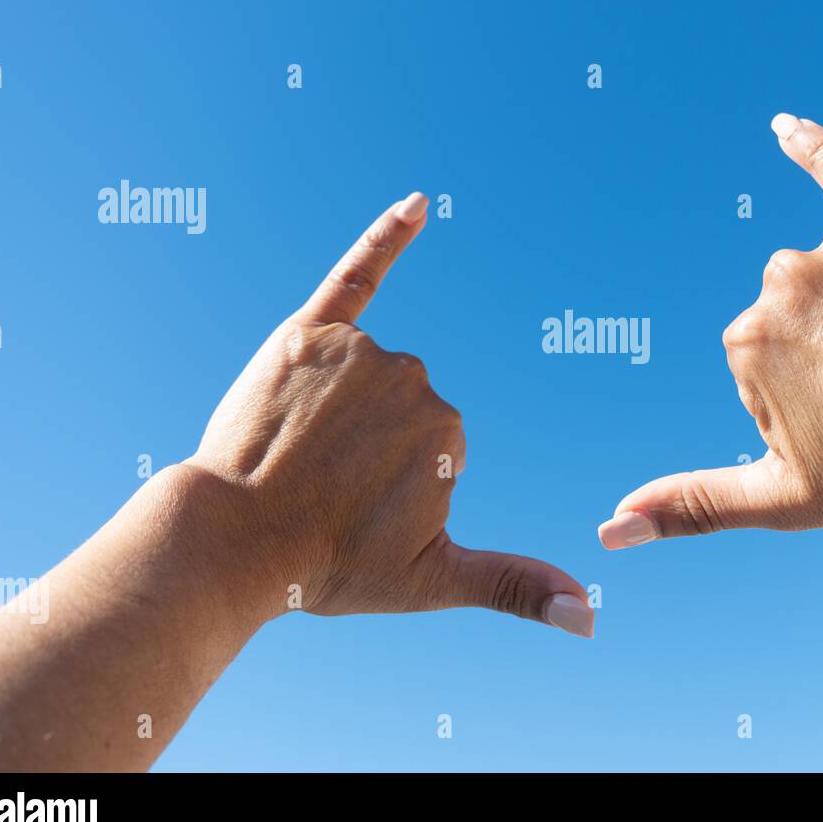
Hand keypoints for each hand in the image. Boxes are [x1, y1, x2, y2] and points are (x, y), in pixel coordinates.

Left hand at [187, 193, 593, 635]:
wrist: (231, 541)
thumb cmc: (328, 564)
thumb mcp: (432, 580)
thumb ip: (515, 587)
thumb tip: (591, 618)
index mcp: (448, 431)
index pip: (432, 448)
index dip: (391, 487)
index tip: (353, 512)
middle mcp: (413, 378)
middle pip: (402, 406)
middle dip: (366, 447)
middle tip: (317, 489)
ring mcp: (360, 352)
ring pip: (368, 371)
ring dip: (338, 409)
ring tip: (294, 455)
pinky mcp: (311, 330)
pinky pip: (358, 275)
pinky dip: (389, 236)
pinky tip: (419, 203)